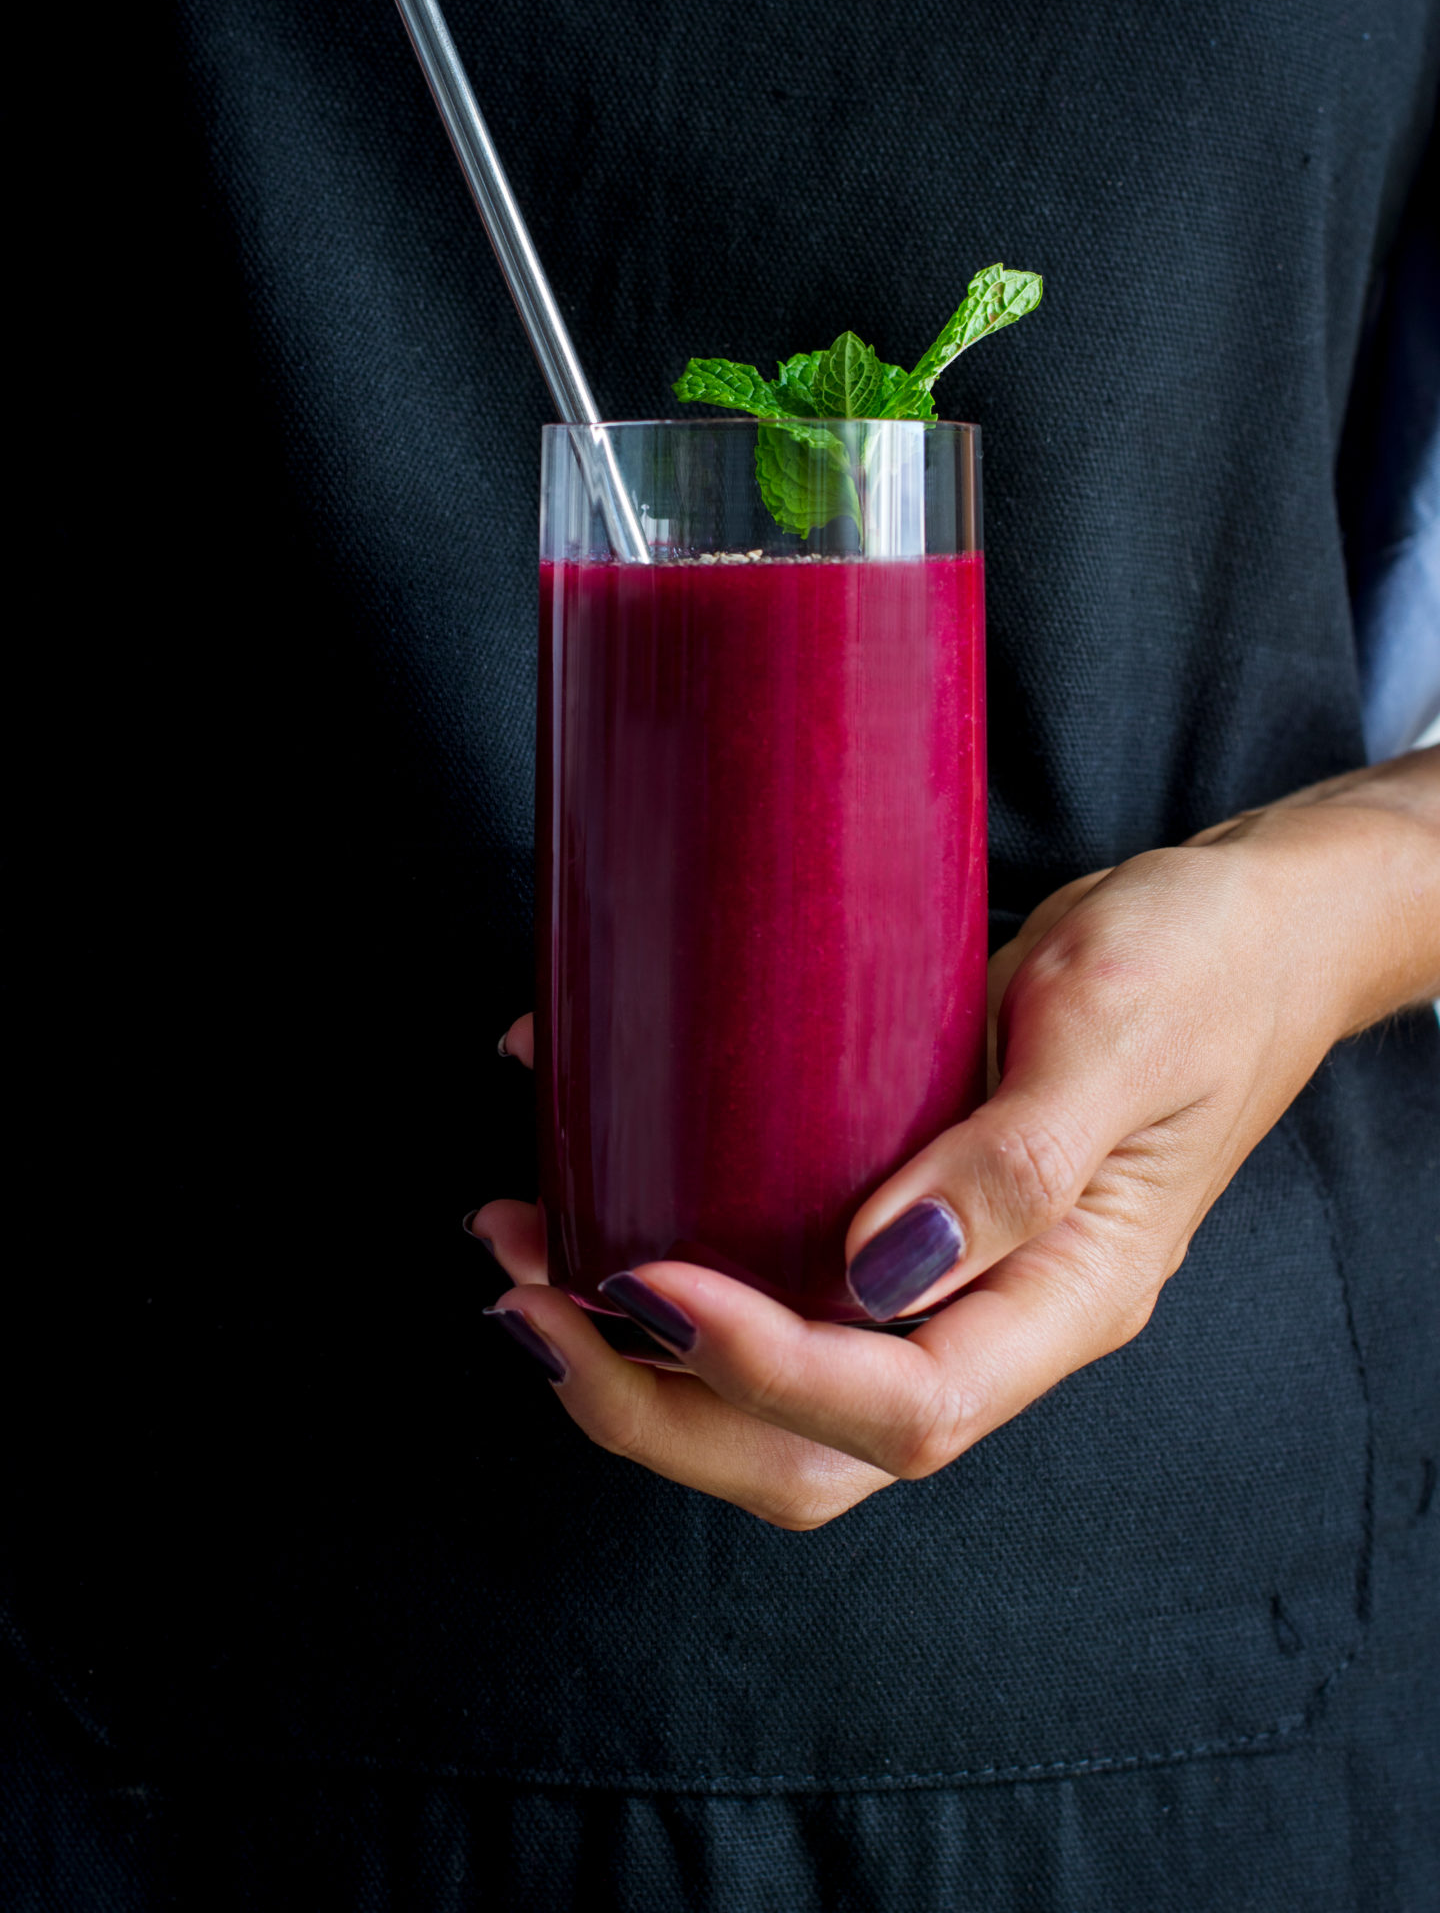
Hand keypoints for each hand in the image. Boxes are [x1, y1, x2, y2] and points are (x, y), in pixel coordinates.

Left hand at [475, 751, 1439, 1529]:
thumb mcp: (1117, 1028)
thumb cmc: (1203, 964)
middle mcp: (993, 1312)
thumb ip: (1015, 1159)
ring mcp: (940, 1272)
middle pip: (810, 1449)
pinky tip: (578, 1152)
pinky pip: (768, 1270)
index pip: (902, 1406)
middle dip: (649, 1403)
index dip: (760, 1370)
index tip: (643, 1277)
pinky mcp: (894, 1206)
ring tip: (515, 1245)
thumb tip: (880, 1271)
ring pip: (769, 1389)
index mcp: (1067, 1297)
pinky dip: (659, 1241)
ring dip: (628, 1347)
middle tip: (523, 1301)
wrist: (1244, 924)